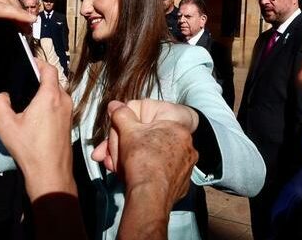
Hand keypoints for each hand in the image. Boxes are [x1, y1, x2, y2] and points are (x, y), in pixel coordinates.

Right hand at [0, 59, 74, 199]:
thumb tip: (1, 94)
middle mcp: (64, 101)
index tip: (27, 61)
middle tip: (21, 82)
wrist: (50, 173)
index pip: (48, 68)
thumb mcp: (5, 124)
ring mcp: (69, 112)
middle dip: (38, 78)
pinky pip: (59, 105)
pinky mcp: (69, 123)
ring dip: (43, 92)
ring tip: (25, 100)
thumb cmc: (29, 148)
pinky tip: (34, 115)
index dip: (37, 62)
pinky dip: (48, 104)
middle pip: (52, 80)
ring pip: (56, 93)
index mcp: (50, 96)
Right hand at [93, 102, 197, 239]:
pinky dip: (148, 175)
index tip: (122, 135)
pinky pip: (161, 176)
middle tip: (114, 155)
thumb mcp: (128, 131)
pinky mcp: (181, 185)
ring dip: (136, 161)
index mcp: (178, 129)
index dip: (133, 128)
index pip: (152, 122)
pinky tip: (134, 178)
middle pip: (152, 142)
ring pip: (156, 160)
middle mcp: (187, 147)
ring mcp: (186, 167)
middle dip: (129, 147)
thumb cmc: (142, 161)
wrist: (149, 195)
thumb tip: (115, 105)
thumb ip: (122, 115)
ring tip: (119, 168)